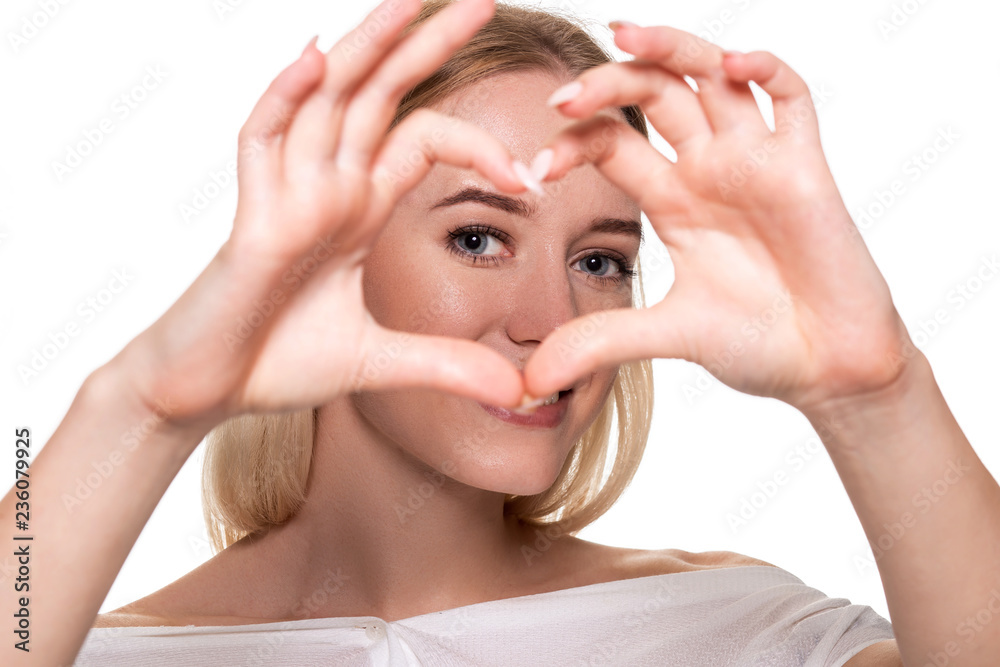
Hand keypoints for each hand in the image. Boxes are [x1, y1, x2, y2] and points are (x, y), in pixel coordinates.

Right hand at [121, 0, 530, 425]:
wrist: (207, 395)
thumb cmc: (277, 364)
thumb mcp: (382, 363)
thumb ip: (448, 367)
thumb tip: (519, 392)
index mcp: (359, 209)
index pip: (424, 141)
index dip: (479, 145)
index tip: (532, 179)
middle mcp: (327, 188)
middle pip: (382, 96)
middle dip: (428, 45)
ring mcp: (288, 195)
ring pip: (327, 100)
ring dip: (366, 47)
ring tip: (409, 0)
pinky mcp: (251, 219)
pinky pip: (262, 141)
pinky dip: (285, 99)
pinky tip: (316, 57)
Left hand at [521, 23, 913, 412]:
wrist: (828, 370)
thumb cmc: (757, 344)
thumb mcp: (665, 336)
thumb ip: (600, 343)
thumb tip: (532, 379)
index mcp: (673, 201)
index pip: (612, 142)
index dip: (572, 143)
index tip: (534, 171)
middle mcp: (710, 170)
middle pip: (654, 95)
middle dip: (608, 84)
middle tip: (563, 96)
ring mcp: (756, 162)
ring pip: (713, 77)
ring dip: (672, 49)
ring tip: (626, 34)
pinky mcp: (805, 168)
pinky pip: (792, 98)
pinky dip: (768, 71)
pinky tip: (736, 64)